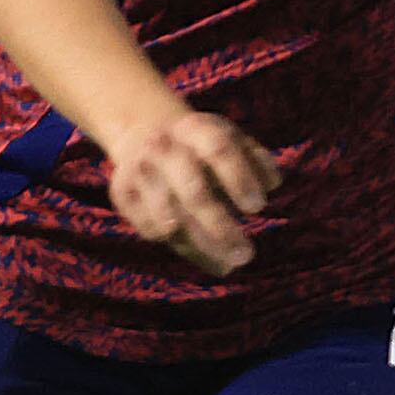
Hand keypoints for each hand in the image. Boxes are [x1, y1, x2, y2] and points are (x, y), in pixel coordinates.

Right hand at [106, 107, 278, 274]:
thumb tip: (272, 184)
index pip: (218, 150)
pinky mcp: (122, 194)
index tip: (258, 208)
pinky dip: (180, 247)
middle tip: (246, 255)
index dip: (239, 178)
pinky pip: (150, 230)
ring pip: (169, 219)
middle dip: (220, 227)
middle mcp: (163, 148)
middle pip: (192, 192)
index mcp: (194, 129)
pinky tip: (207, 256)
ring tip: (229, 265)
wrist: (142, 130)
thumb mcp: (231, 138)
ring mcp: (139, 171)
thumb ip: (257, 159)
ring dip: (201, 247)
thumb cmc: (201, 143)